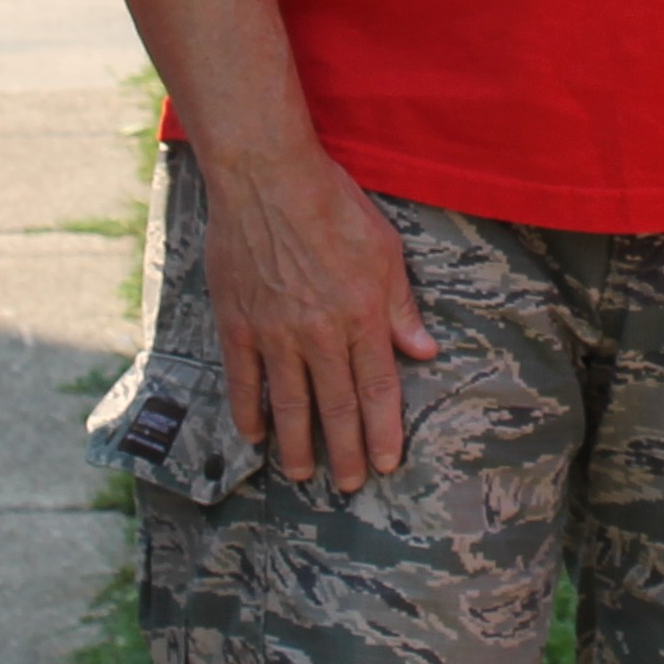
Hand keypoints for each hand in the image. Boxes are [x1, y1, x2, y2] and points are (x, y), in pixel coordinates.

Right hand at [199, 143, 440, 492]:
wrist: (269, 177)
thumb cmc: (333, 205)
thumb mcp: (385, 250)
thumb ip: (401, 307)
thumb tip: (424, 352)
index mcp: (362, 315)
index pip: (378, 388)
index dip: (383, 431)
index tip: (385, 463)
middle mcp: (321, 333)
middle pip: (336, 405)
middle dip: (345, 451)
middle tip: (348, 485)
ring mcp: (276, 332)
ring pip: (290, 403)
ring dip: (298, 443)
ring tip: (304, 473)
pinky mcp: (239, 323)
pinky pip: (244, 380)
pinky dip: (249, 411)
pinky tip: (255, 436)